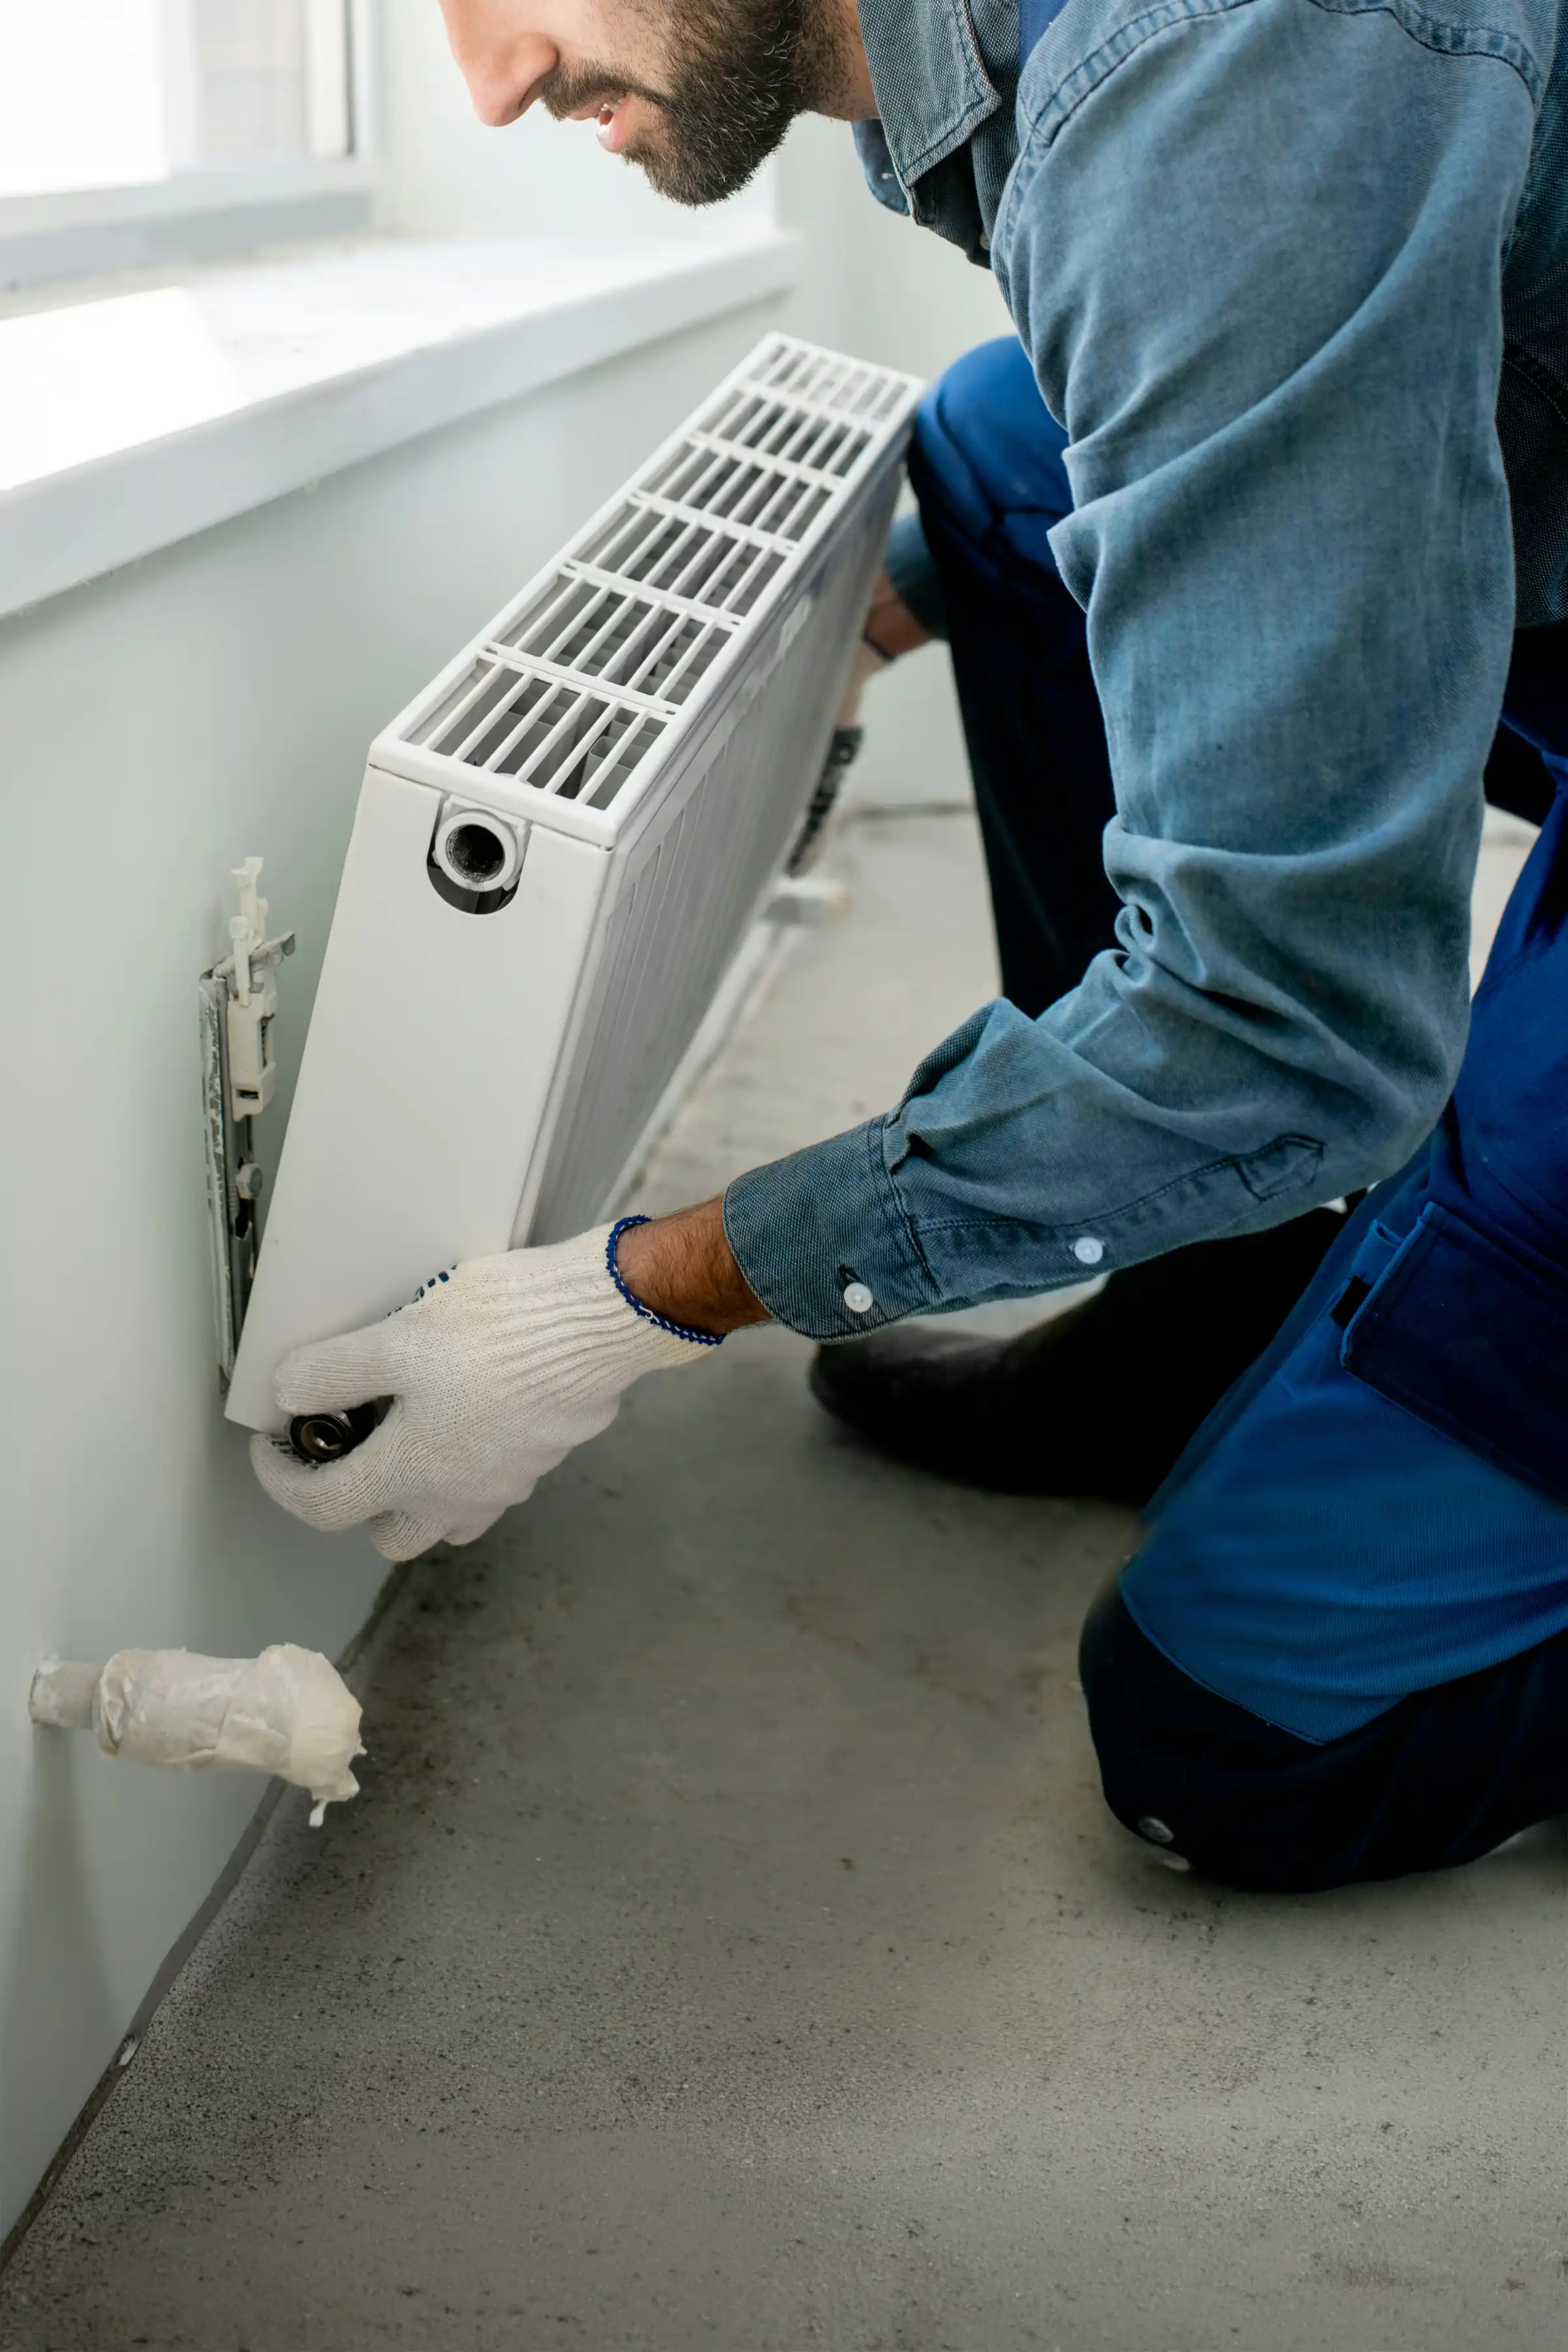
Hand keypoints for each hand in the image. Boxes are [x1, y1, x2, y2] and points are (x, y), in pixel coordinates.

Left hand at [249, 1223, 715, 1560]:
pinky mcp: (545, 1456)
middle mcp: (458, 1496)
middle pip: (393, 1536)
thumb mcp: (398, 1338)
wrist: (600, 1323)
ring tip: (415, 1427)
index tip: (272, 1445)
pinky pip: (494, 1480)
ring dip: (421, 1492)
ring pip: (450, 1516)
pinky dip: (470, 1461)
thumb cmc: (496, 1332)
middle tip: (353, 1444)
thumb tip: (289, 1394)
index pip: (321, 1507)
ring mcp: (508, 1482)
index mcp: (410, 1473)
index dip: (281, 1480)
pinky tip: (474, 1405)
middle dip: (361, 1503)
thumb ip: (335, 1372)